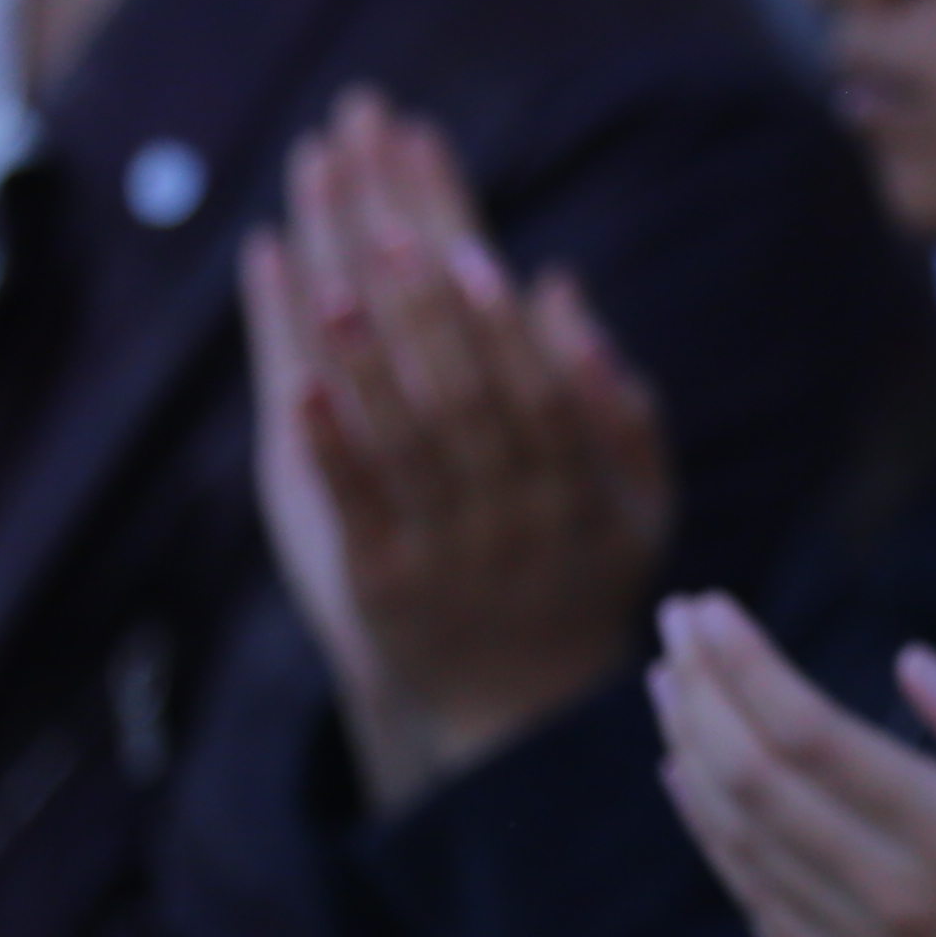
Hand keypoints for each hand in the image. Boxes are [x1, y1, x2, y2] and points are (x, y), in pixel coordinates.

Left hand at [241, 88, 674, 809]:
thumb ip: (616, 402)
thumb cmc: (583, 581)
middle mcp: (515, 510)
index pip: (535, 377)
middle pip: (462, 390)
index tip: (462, 241)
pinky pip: (355, 510)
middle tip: (377, 218)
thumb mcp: (639, 505)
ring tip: (324, 278)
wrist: (523, 718)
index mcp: (579, 480)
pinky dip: (328, 447)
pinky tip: (297, 386)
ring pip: (405, 443)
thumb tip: (561, 286)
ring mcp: (446, 548)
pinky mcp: (380, 585)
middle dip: (418, 302)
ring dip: (365, 360)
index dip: (498, 314)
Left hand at [651, 598, 935, 936]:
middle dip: (701, 695)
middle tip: (674, 627)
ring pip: (740, 845)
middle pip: (752, 782)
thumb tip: (911, 663)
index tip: (709, 609)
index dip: (743, 666)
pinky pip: (760, 908)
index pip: (807, 733)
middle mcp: (889, 896)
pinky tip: (697, 794)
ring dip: (690, 759)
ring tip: (669, 690)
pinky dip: (716, 841)